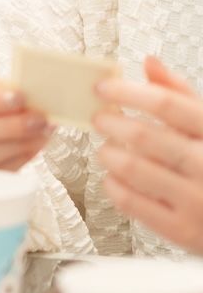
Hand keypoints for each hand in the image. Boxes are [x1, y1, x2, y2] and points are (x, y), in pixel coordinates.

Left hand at [95, 56, 202, 250]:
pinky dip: (113, 185)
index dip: (129, 92)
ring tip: (107, 149)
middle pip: (146, 136)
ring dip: (109, 153)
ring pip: (134, 168)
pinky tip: (113, 176)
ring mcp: (198, 201)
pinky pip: (132, 203)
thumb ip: (182, 96)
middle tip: (99, 119)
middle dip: (112, 123)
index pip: (170, 105)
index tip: (102, 87)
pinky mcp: (182, 230)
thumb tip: (150, 62)